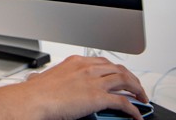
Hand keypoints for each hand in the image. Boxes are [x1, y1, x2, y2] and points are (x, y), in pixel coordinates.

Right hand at [23, 55, 148, 119]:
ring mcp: (94, 82)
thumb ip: (48, 78)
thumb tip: (37, 80)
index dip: (116, 69)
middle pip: (118, 69)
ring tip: (142, 98)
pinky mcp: (98, 97)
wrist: (33, 99)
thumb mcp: (45, 78)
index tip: (120, 75)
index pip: (104, 62)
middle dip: (131, 78)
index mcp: (76, 62)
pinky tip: (136, 115)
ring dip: (137, 90)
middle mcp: (87, 68)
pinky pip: (123, 102)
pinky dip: (133, 108)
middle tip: (136, 87)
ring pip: (125, 81)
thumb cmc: (36, 92)